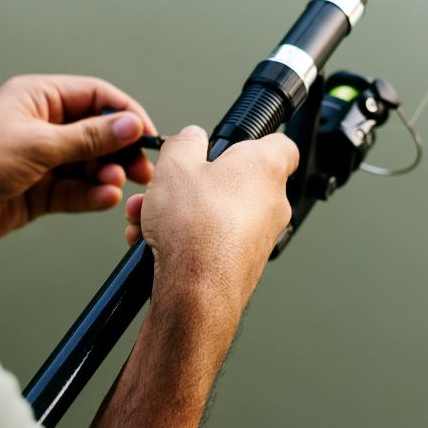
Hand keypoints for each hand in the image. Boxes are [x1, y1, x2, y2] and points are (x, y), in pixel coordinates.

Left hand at [0, 75, 156, 246]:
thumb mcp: (38, 144)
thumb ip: (89, 137)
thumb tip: (130, 125)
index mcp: (40, 98)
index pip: (97, 97)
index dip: (125, 113)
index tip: (147, 134)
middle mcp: (45, 125)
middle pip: (98, 132)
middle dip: (121, 149)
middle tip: (141, 169)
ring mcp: (44, 159)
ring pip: (90, 164)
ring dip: (107, 174)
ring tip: (116, 184)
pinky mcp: (41, 191)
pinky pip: (77, 190)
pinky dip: (92, 194)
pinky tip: (104, 198)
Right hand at [123, 126, 297, 314]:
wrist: (196, 291)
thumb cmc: (196, 228)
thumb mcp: (176, 165)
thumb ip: (184, 143)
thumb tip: (190, 137)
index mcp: (264, 168)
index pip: (280, 144)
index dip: (255, 141)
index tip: (233, 143)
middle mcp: (271, 203)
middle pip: (233, 181)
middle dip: (193, 183)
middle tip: (167, 186)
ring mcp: (259, 237)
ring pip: (216, 214)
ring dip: (180, 212)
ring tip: (147, 218)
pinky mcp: (243, 264)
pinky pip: (211, 241)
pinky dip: (185, 239)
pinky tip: (153, 244)